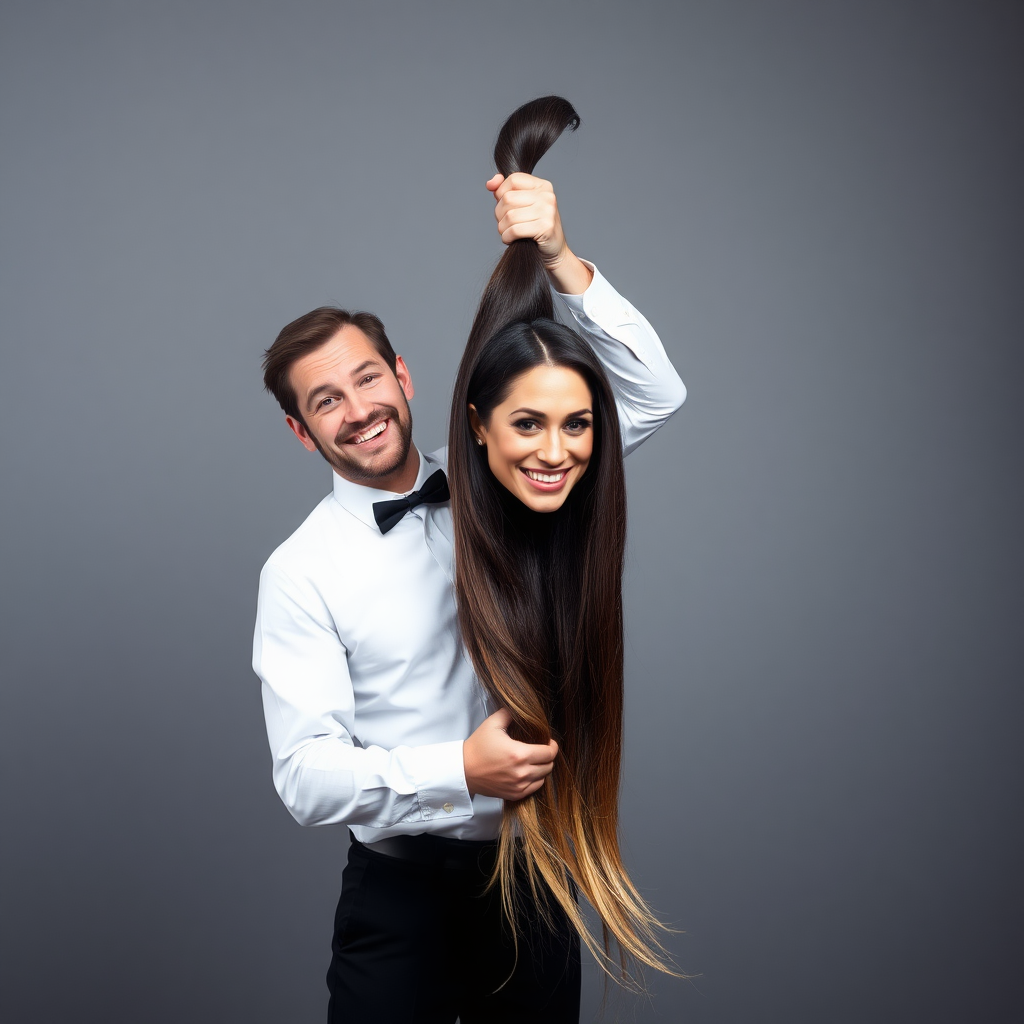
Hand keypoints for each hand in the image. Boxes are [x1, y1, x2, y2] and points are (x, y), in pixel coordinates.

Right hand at [463, 708, 557, 800]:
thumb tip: (521, 708)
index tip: (549, 741)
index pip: (549, 753)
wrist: (463, 770)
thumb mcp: (492, 723)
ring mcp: (519, 786)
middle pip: (549, 766)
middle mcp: (522, 772)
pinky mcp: (514, 794)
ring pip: (543, 778)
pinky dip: (535, 780)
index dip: (552, 746)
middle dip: (548, 756)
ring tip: (534, 760)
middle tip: (541, 750)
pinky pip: (534, 788)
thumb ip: (510, 713)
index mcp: (519, 754)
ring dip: (542, 768)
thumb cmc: (478, 746)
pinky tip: (528, 771)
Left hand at [486, 173, 593, 293]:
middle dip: (499, 213)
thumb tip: (491, 183)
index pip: (513, 179)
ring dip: (502, 228)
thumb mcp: (522, 205)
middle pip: (508, 198)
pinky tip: (510, 239)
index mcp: (542, 186)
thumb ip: (506, 191)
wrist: (554, 251)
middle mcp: (547, 196)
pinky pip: (514, 230)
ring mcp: (548, 211)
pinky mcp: (545, 228)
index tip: (503, 206)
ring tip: (507, 233)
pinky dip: (507, 237)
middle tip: (505, 223)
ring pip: (509, 215)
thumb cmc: (535, 228)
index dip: (501, 192)